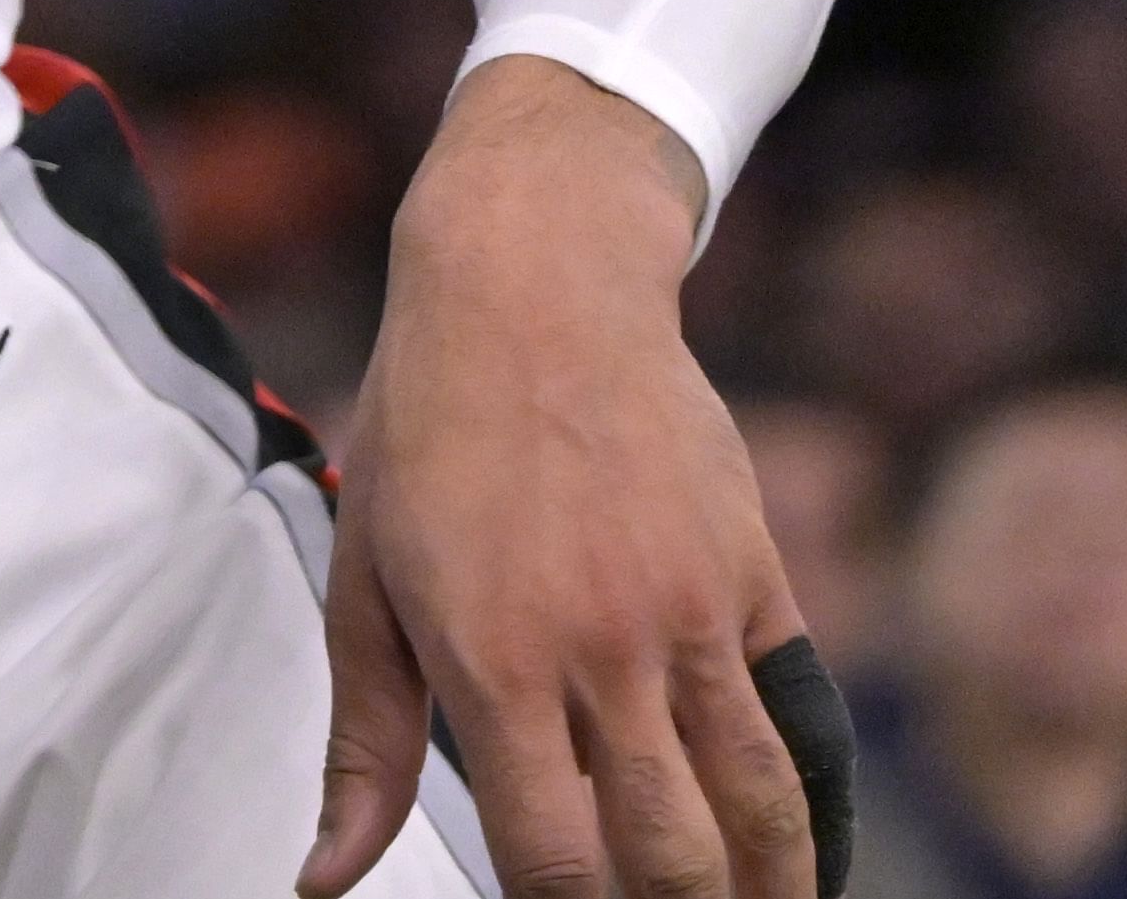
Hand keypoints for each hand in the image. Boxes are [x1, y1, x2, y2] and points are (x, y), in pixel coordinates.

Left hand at [312, 60, 813, 898]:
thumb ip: (363, 747)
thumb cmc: (425, 436)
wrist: (535, 289)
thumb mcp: (363, 581)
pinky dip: (804, 809)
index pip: (554, 858)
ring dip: (767, 890)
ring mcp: (689, 613)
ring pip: (760, 803)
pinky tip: (792, 855)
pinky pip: (795, 724)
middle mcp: (600, 647)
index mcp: (490, 658)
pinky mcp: (756, 580)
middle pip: (673, 853)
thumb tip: (322, 879)